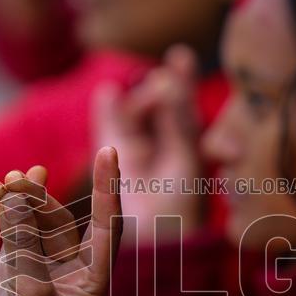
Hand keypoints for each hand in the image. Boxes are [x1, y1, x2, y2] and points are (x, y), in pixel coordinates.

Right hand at [0, 148, 121, 295]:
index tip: (109, 151)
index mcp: (93, 281)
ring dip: (23, 200)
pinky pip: (16, 228)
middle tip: (21, 178)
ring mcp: (42, 268)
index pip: (108, 224)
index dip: (110, 187)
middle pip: (66, 219)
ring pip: (38, 220)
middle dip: (44, 197)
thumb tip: (17, 193)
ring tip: (5, 183)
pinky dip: (7, 209)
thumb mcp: (25, 293)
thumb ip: (23, 242)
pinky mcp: (14, 266)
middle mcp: (73, 272)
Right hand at [92, 46, 204, 243]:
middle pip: (157, 102)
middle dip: (155, 89)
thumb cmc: (183, 205)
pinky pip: (108, 128)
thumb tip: (167, 79)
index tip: (180, 55)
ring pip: (132, 112)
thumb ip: (177, 120)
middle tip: (158, 86)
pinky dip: (106, 110)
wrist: (158, 240)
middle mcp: (162, 141)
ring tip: (132, 93)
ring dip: (133, 99)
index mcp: (189, 141)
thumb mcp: (186, 158)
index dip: (182, 77)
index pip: (185, 103)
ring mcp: (136, 148)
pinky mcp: (112, 158)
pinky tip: (107, 94)